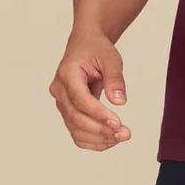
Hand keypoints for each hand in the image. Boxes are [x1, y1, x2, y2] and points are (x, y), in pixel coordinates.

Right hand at [49, 29, 131, 150]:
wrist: (85, 44)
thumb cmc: (96, 48)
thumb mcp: (110, 57)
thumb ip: (114, 78)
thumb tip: (120, 102)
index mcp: (67, 73)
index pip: (80, 100)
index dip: (98, 113)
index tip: (117, 122)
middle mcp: (59, 90)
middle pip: (75, 118)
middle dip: (100, 129)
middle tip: (125, 134)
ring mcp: (61, 102)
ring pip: (74, 129)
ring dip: (98, 138)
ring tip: (121, 137)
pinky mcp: (68, 111)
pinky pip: (76, 131)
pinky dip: (92, 140)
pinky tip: (110, 140)